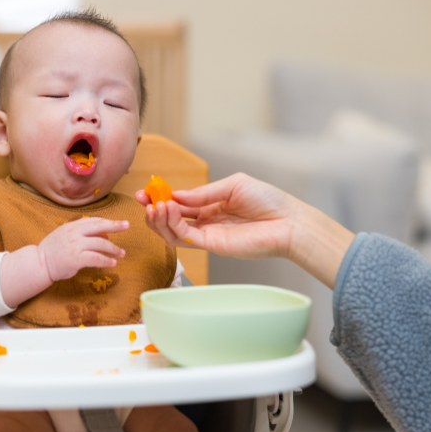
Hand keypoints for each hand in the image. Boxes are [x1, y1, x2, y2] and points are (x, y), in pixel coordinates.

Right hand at [37, 217, 128, 282]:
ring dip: (113, 249)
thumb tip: (104, 235)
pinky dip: (106, 260)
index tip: (119, 223)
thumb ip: (83, 233)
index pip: (94, 220)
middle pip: (99, 226)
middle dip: (115, 225)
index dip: (108, 221)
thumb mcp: (66, 236)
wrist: (39, 263)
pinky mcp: (76, 259)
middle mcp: (74, 233)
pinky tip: (112, 263)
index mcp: (72, 226)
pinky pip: (96, 258)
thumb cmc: (53, 251)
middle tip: (127, 226)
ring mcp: (75, 245)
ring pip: (100, 243)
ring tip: (121, 253)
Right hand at [135, 173, 353, 288]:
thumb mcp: (232, 185)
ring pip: (172, 231)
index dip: (160, 197)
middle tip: (142, 200)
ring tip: (155, 206)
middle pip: (171, 218)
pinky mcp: (212, 245)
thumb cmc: (268, 201)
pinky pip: (185, 237)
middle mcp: (205, 221)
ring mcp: (207, 234)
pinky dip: (172, 225)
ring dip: (159, 219)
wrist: (288, 222)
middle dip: (153, 209)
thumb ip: (203, 193)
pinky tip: (168, 210)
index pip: (178, 203)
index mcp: (210, 205)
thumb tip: (176, 196)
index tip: (145, 191)